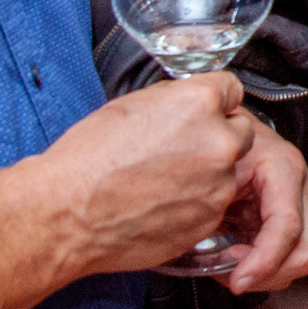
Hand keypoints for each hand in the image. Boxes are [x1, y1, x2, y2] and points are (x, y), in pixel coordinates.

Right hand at [36, 72, 257, 277]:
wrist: (66, 214)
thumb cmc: (88, 160)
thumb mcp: (132, 105)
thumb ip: (176, 100)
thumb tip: (192, 101)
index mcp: (200, 103)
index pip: (232, 89)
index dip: (214, 102)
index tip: (203, 112)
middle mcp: (218, 142)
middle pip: (240, 130)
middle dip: (218, 136)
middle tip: (181, 148)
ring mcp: (217, 185)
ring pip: (228, 170)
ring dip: (207, 172)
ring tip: (161, 180)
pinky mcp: (209, 219)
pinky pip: (213, 203)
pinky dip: (195, 202)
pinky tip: (160, 202)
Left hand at [218, 120, 307, 294]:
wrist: (220, 124)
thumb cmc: (213, 142)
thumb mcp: (209, 169)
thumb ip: (212, 203)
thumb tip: (208, 248)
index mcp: (283, 167)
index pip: (286, 226)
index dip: (263, 262)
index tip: (235, 282)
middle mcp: (302, 185)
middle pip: (304, 250)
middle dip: (268, 275)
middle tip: (231, 278)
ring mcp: (302, 201)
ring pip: (302, 256)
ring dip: (267, 273)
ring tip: (230, 268)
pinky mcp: (294, 213)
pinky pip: (291, 253)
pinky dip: (267, 266)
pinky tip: (238, 259)